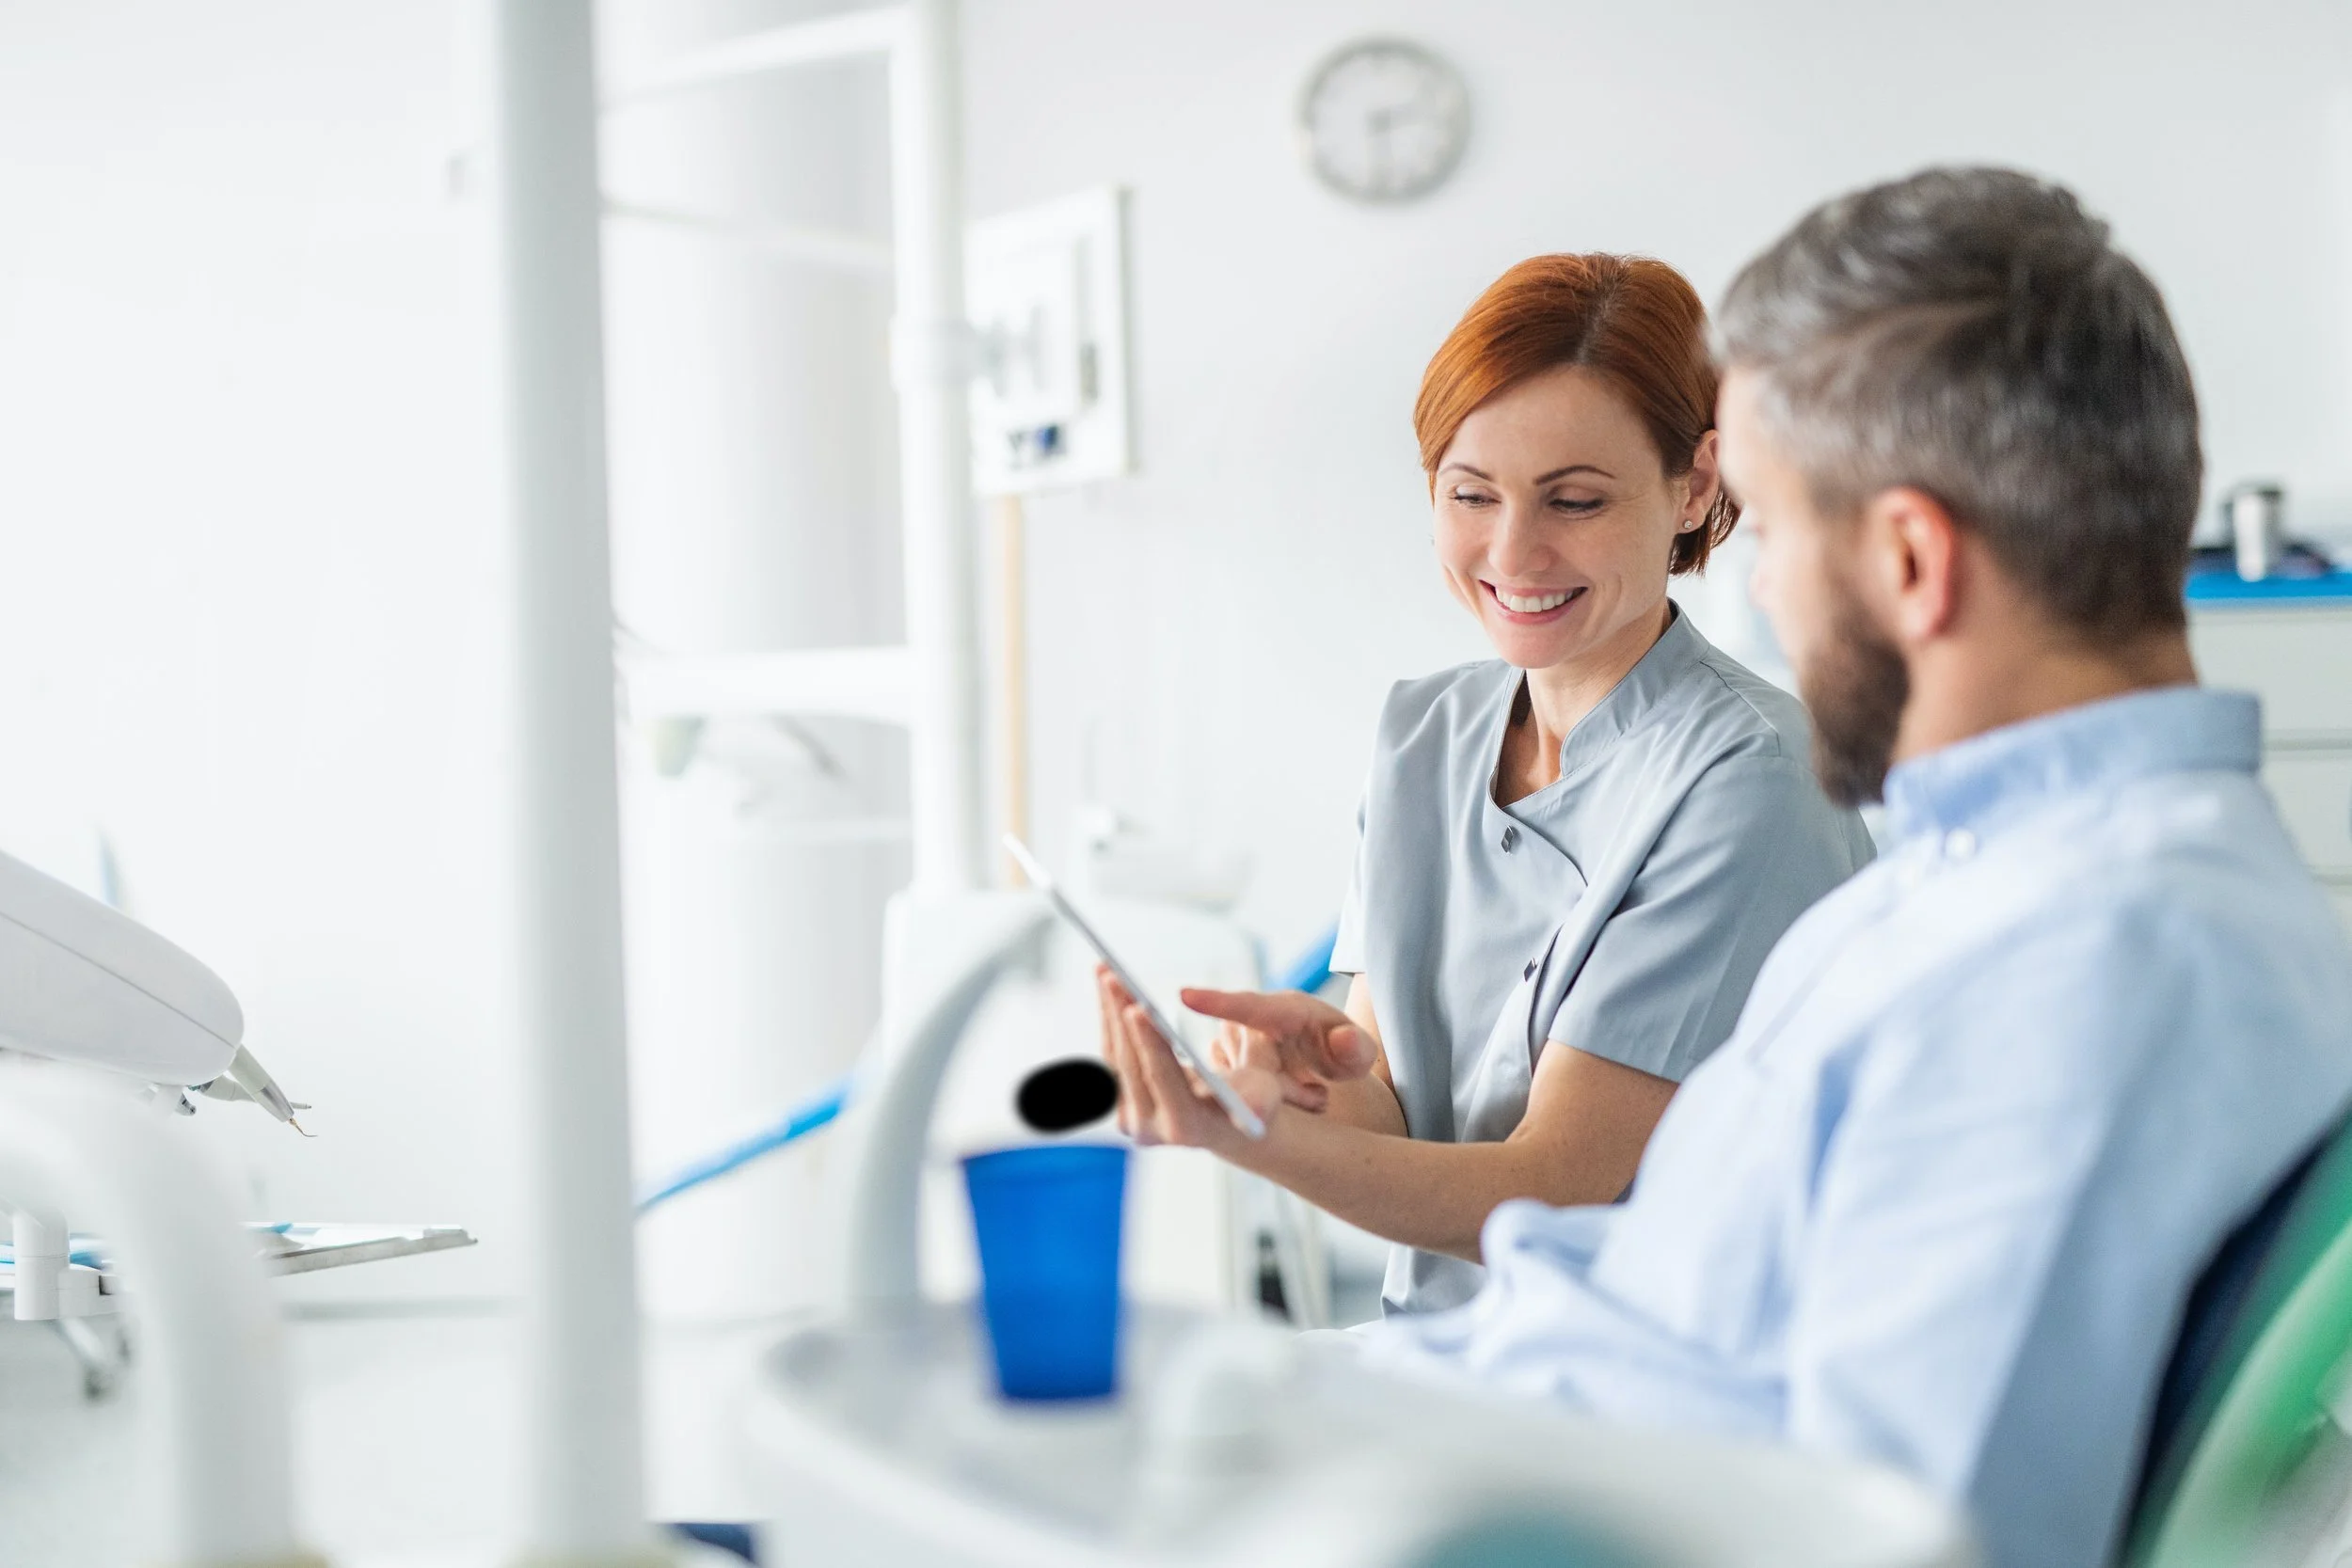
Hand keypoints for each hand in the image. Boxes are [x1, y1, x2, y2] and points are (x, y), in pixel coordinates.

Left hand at [1095, 966, 1279, 1149]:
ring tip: (1106, 970)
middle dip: (1121, 1016)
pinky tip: (1107, 985)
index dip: (1149, 1042)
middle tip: (1114, 976)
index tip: (1137, 1008)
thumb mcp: (1264, 1095)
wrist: (1224, 1119)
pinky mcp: (1116, 1101)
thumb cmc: (1250, 1099)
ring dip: (1108, 1010)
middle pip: (1129, 1064)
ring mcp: (1128, 1116)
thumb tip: (1256, 1111)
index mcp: (1185, 1126)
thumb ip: (1259, 1100)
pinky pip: (1107, 1053)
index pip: (1161, 1079)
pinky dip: (1108, 1017)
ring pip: (1111, 1055)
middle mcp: (1149, 1128)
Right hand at [1178, 986, 1376, 1114]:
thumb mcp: (1359, 1054)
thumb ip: (1357, 1049)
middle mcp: (1251, 1018)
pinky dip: (1255, 1098)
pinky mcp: (1220, 1056)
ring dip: (1271, 1097)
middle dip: (1283, 1091)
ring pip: (1238, 1081)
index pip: (1248, 1006)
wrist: (1323, 1054)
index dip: (1216, 1002)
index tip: (1185, 996)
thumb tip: (1345, 1040)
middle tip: (1317, 1098)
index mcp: (1285, 1008)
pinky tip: (1282, 1095)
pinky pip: (1229, 1087)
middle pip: (1250, 1066)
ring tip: (1306, 1094)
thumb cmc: (1340, 1051)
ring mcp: (1232, 1037)